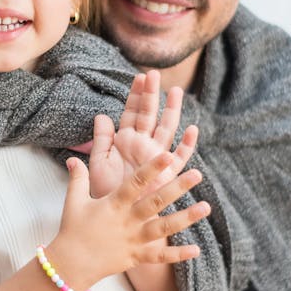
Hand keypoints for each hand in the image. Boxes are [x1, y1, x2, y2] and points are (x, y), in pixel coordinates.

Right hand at [54, 150, 209, 286]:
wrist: (70, 265)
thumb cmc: (72, 230)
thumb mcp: (74, 201)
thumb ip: (78, 178)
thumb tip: (74, 159)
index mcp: (113, 204)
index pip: (136, 182)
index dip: (152, 169)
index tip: (169, 155)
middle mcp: (127, 220)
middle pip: (156, 202)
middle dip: (178, 188)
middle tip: (198, 174)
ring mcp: (134, 240)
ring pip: (164, 228)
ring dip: (186, 218)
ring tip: (206, 207)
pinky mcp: (136, 257)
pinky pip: (159, 257)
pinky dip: (178, 255)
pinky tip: (197, 250)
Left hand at [89, 70, 197, 197]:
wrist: (115, 217)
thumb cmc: (105, 192)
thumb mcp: (98, 164)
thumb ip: (101, 140)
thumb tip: (101, 115)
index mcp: (124, 142)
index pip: (131, 113)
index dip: (135, 95)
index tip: (139, 76)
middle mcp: (142, 146)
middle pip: (149, 115)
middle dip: (152, 94)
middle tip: (154, 74)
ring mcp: (155, 157)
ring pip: (166, 129)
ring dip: (171, 111)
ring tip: (175, 91)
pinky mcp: (166, 173)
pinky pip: (180, 157)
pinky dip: (187, 144)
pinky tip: (192, 129)